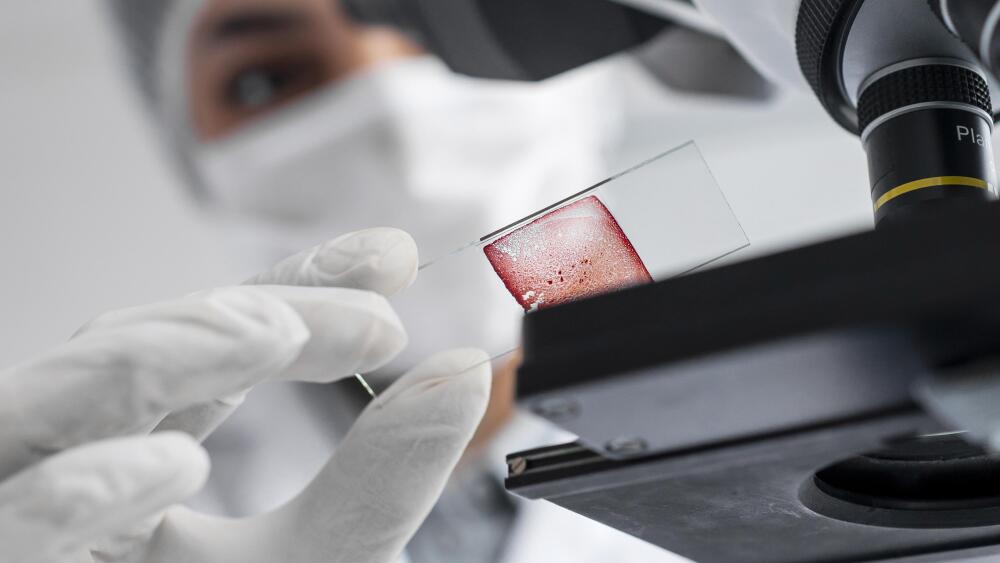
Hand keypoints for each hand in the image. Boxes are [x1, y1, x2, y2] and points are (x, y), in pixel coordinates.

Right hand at [0, 228, 491, 562]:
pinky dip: (84, 491)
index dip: (303, 285)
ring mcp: (20, 506)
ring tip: (275, 334)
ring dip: (167, 355)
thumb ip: (377, 482)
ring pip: (58, 399)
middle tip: (371, 316)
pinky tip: (171, 465)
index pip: (222, 345)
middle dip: (252, 312)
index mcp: (146, 451)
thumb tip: (460, 378)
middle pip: (149, 347)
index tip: (392, 257)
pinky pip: (17, 521)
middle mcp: (76, 464)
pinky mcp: (1, 558)